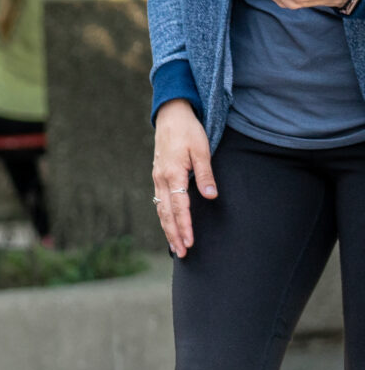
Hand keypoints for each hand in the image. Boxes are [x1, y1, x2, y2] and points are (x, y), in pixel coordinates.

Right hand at [151, 99, 215, 258]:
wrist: (171, 116)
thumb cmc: (189, 131)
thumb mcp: (202, 150)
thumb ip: (206, 174)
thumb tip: (211, 196)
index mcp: (173, 174)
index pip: (179, 207)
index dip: (185, 226)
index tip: (190, 242)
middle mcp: (161, 180)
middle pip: (166, 214)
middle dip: (174, 234)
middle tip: (182, 253)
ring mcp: (157, 179)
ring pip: (161, 210)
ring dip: (168, 229)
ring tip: (176, 247)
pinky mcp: (158, 178)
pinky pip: (160, 203)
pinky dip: (164, 218)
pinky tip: (169, 227)